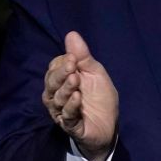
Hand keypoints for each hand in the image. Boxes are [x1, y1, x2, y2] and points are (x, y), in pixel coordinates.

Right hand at [42, 31, 117, 160]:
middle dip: (60, 74)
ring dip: (65, 89)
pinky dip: (71, 106)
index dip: (62, 63)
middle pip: (51, 82)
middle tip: (73, 68)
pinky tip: (77, 97)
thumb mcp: (95, 73)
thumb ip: (83, 56)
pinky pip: (66, 116)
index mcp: (63, 81)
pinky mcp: (70, 126)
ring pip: (56, 99)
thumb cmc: (100, 99)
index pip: (54, 68)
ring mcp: (62, 111)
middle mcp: (58, 95)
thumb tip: (71, 34)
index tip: (74, 59)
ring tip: (76, 81)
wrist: (109, 127)